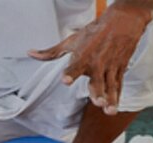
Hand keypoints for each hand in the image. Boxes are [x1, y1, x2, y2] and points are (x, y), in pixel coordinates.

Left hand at [28, 5, 152, 114]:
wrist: (122, 22)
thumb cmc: (93, 32)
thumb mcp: (71, 41)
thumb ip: (51, 53)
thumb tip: (30, 54)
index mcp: (83, 56)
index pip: (76, 66)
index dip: (70, 73)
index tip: (66, 80)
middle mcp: (97, 63)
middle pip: (97, 80)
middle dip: (97, 91)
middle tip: (98, 102)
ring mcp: (110, 68)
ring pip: (110, 86)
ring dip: (110, 99)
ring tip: (109, 111)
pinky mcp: (119, 70)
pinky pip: (118, 85)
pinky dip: (117, 97)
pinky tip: (114, 108)